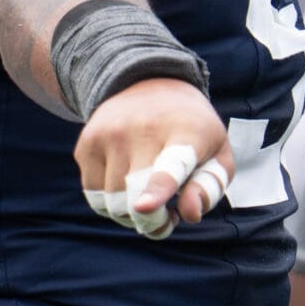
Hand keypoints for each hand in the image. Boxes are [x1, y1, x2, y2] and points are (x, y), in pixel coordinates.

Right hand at [75, 77, 235, 239]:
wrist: (151, 82)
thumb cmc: (192, 131)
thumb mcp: (218, 152)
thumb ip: (209, 187)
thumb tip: (190, 214)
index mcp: (186, 133)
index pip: (170, 166)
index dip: (157, 190)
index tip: (145, 207)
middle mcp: (142, 130)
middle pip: (133, 197)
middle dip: (149, 222)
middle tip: (165, 220)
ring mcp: (109, 134)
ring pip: (111, 202)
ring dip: (130, 215)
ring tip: (149, 199)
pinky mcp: (87, 143)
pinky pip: (93, 194)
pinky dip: (110, 203)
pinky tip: (127, 187)